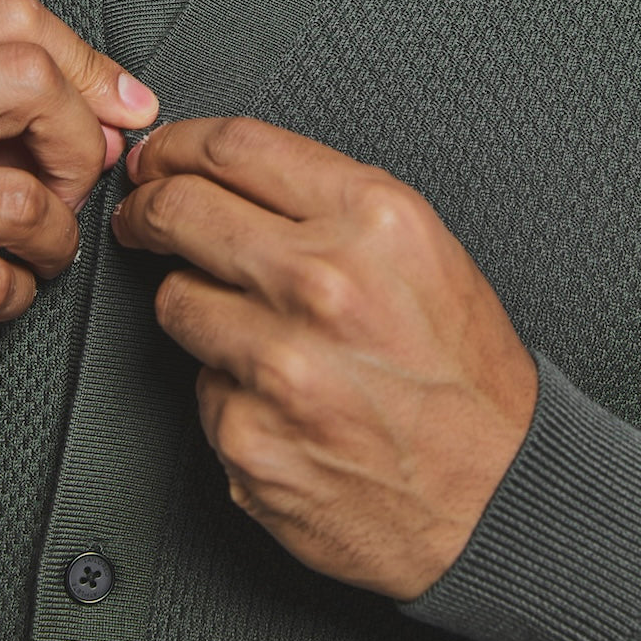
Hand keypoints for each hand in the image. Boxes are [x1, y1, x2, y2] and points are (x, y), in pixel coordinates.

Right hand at [0, 0, 157, 405]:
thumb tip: (101, 115)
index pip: (8, 17)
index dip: (85, 61)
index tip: (116, 103)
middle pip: (27, 80)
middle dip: (77, 138)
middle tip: (71, 180)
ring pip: (22, 199)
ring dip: (56, 235)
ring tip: (39, 247)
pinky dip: (17, 294)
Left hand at [111, 115, 537, 599]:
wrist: (499, 495)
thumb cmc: (465, 374)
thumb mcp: (423, 249)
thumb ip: (329, 203)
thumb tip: (228, 173)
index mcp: (373, 220)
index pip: (235, 146)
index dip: (177, 144)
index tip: (158, 155)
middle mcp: (323, 283)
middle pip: (182, 209)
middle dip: (147, 207)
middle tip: (141, 215)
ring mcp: (279, 363)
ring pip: (176, 300)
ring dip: (195, 304)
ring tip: (252, 327)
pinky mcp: (248, 436)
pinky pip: (200, 386)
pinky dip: (228, 387)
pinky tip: (279, 398)